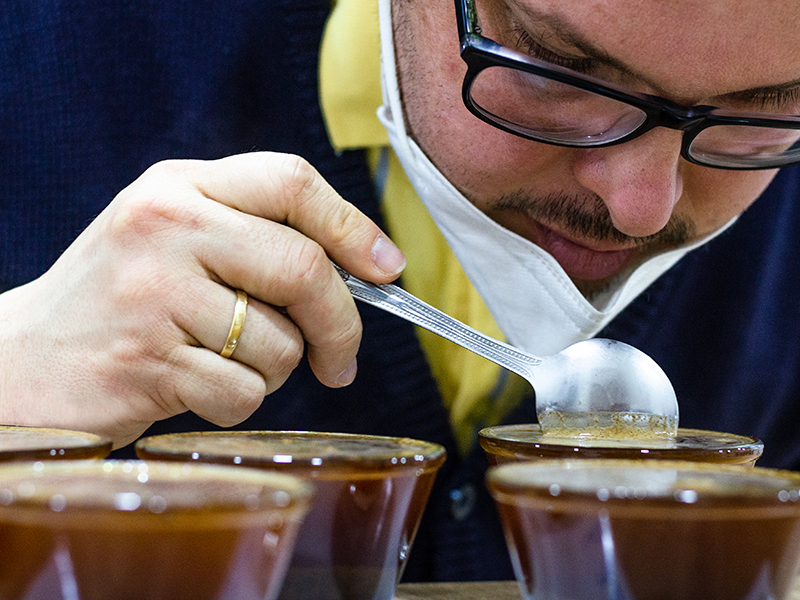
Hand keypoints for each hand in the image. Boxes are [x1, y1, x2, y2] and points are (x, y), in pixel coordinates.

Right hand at [0, 152, 405, 447]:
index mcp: (180, 186)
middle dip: (342, 323)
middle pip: (303, 266)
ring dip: (276, 369)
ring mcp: (153, 291)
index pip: (291, 181)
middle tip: (342, 358)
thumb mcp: (177, 240)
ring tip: (226, 362)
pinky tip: (194, 387)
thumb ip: (258, 238)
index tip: (388, 268)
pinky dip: (238, 401)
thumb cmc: (124, 302)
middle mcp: (166, 225)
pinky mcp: (148, 360)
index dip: (353, 226)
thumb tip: (369, 270)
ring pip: (281, 341)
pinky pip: (245, 391)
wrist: (24, 362)